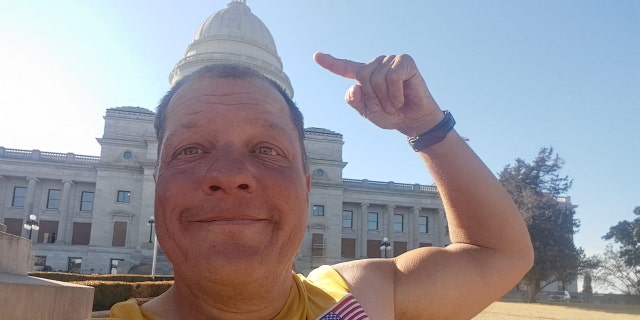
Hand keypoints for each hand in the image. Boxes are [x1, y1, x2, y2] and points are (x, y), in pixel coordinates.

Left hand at [313, 52, 442, 136]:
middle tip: (387, 106)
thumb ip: (356, 101)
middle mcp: (376, 65)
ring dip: (386, 98)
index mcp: (364, 77)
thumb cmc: (391, 115)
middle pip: (363, 77)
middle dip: (374, 97)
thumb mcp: (368, 112)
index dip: (331, 63)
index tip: (316, 56)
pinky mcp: (404, 61)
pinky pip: (392, 77)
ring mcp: (390, 61)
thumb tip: (355, 86)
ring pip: (377, 78)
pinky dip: (395, 93)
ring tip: (395, 103)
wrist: (414, 121)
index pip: (345, 68)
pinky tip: (402, 98)